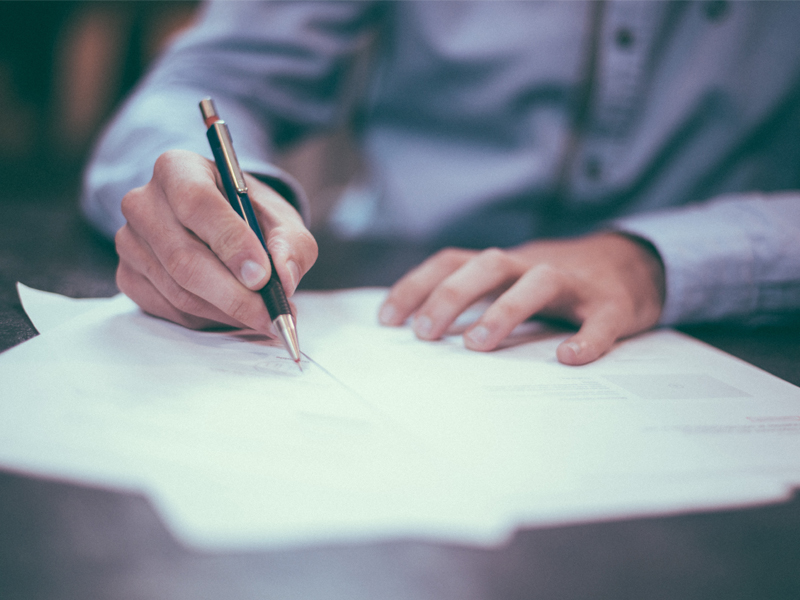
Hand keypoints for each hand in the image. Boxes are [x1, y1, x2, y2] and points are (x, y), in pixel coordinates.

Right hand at [115, 149, 316, 332]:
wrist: (221, 224)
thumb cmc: (250, 216)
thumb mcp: (281, 219)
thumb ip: (291, 244)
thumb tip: (284, 278)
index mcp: (178, 169)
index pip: (197, 204)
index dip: (231, 243)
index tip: (262, 276)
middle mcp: (143, 202)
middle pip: (184, 258)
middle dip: (234, 295)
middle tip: (271, 315)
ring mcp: (130, 242)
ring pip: (179, 291)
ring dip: (227, 312)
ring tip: (263, 316)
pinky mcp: (128, 276)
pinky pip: (170, 310)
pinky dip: (209, 319)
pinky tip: (234, 313)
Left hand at [378, 233, 664, 364]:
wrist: (633, 264)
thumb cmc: (556, 283)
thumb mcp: (510, 282)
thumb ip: (475, 298)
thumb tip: (419, 333)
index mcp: (504, 264)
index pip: (452, 262)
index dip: (417, 285)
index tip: (387, 320)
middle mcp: (533, 265)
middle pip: (488, 265)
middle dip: (451, 295)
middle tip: (424, 334)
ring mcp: (574, 284)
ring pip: (538, 282)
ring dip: (505, 310)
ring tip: (477, 345)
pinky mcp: (612, 305)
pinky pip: (600, 320)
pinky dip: (587, 338)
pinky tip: (569, 358)